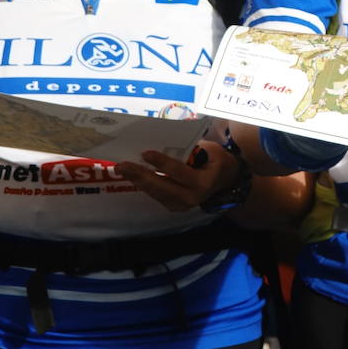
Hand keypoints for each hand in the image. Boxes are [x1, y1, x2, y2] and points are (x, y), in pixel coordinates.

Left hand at [114, 139, 240, 212]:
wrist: (225, 181)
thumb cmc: (216, 160)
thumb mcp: (210, 150)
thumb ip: (191, 149)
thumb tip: (164, 141)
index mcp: (202, 182)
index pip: (179, 172)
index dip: (162, 163)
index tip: (145, 153)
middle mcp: (191, 197)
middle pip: (161, 186)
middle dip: (140, 175)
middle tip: (122, 165)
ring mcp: (182, 205)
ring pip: (155, 192)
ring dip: (137, 180)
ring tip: (122, 169)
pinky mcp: (174, 206)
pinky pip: (156, 195)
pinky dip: (143, 184)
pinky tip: (132, 175)